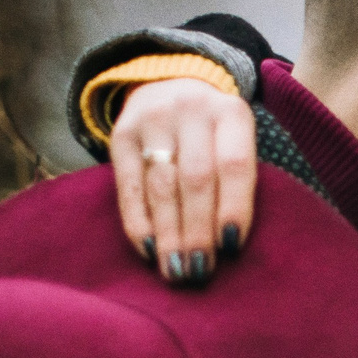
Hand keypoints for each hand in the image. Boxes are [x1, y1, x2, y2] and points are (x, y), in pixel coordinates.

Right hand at [110, 77, 257, 285]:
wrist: (169, 86)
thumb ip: (236, 181)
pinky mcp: (121, 134)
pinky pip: (129, 186)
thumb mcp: (235, 141)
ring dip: (169, 234)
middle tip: (199, 272)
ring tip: (176, 270)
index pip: (234, 165)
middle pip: (195, 180)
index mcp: (231, 113)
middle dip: (197, 232)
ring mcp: (153, 118)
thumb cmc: (213, 134)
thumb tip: (227, 247)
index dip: (233, 208)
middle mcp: (191, 109)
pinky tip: (149, 249)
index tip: (229, 248)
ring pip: (161, 186)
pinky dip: (138, 222)